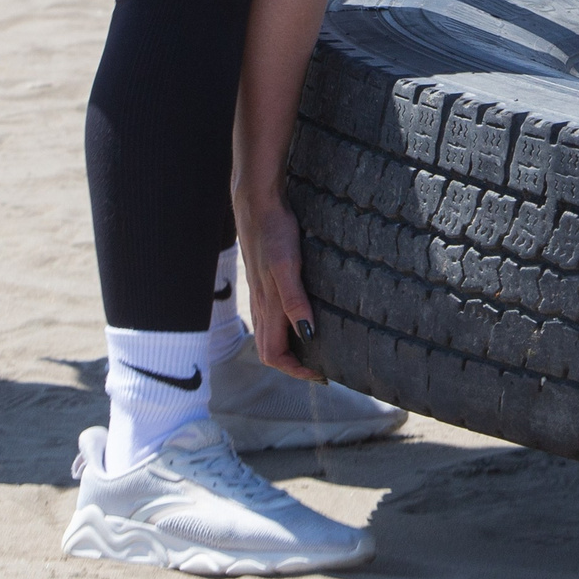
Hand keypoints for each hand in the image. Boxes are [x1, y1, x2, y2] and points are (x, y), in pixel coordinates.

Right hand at [235, 192, 325, 381]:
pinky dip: (285, 328)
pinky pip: (271, 316)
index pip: (274, 355)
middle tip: (320, 369)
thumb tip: (307, 336)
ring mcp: (260, 293)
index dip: (295, 371)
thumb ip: (294, 301)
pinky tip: (302, 318)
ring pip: (269, 334)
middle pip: (269, 350)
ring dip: (288, 349)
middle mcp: (262, 304)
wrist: (256, 203)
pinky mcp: (264, 281)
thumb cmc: (273, 232)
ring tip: (314, 350)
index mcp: (268, 306)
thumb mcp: (287, 266)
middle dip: (292, 365)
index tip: (321, 374)